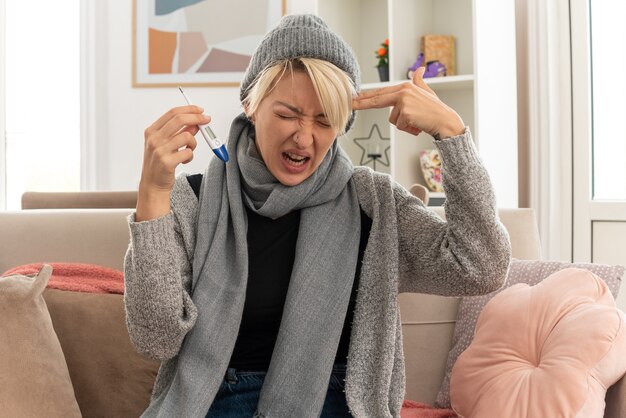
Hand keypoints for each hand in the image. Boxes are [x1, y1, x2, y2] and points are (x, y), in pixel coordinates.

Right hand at [136, 105, 206, 220]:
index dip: (189, 109)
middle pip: (180, 119)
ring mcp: (159, 150)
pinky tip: (184, 161)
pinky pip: (188, 152)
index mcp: (152, 131)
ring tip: (189, 150)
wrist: (152, 185)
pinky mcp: (167, 162)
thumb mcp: (166, 144)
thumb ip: (179, 132)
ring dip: (193, 143)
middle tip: (207, 120)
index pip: (173, 113)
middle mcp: (154, 139)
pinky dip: (190, 156)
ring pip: (187, 136)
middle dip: (197, 118)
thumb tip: (196, 122)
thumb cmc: (160, 163)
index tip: (201, 110)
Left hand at [352, 67, 464, 138]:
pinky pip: (400, 126)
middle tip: (348, 104)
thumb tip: (419, 70)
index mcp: (404, 87)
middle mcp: (403, 92)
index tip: (353, 98)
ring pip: (392, 120)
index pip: (380, 92)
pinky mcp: (406, 113)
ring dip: (403, 125)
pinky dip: (409, 129)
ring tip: (416, 122)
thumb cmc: (435, 110)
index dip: (365, 96)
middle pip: (377, 99)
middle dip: (361, 103)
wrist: (446, 121)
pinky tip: (418, 125)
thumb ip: (420, 81)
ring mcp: (404, 102)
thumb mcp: (427, 92)